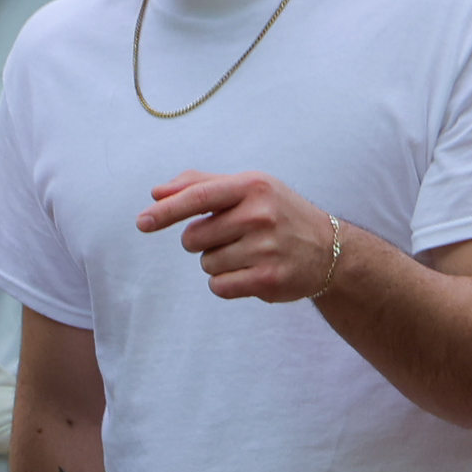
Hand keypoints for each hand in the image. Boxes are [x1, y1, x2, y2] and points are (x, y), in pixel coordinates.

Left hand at [135, 171, 353, 304]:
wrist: (329, 249)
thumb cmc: (278, 212)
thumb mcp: (249, 188)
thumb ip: (201, 185)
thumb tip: (156, 193)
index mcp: (253, 185)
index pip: (198, 196)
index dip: (166, 210)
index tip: (142, 221)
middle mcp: (260, 215)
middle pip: (194, 237)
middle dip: (203, 241)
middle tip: (233, 236)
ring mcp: (266, 248)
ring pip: (206, 264)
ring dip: (218, 262)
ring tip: (249, 253)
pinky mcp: (268, 279)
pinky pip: (219, 286)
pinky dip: (226, 282)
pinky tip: (251, 272)